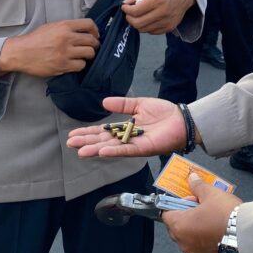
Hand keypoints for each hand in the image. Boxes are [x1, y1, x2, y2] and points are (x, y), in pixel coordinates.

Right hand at [0, 19, 98, 76]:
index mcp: (64, 25)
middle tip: (91, 48)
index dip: (95, 31)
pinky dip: (80, 64)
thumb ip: (67, 27)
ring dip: (88, 55)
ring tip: (83, 56)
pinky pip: (81, 65)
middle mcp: (67, 38)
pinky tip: (74, 63)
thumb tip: (84, 31)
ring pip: (89, 53)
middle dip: (94, 45)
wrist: (21, 52)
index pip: (89, 24)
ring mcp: (65, 52)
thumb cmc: (35, 39)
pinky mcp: (63, 65)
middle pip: (92, 41)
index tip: (94, 35)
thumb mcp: (51, 26)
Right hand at [67, 96, 186, 157]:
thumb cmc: (163, 113)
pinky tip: (102, 152)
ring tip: (81, 151)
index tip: (72, 134)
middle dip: (86, 142)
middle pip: (103, 141)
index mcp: (124, 128)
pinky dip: (114, 151)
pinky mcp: (144, 148)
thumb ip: (122, 104)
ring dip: (96, 149)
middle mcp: (127, 139)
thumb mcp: (139, 104)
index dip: (87, 133)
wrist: (181, 119)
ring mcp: (134, 145)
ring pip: (111, 148)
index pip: (102, 131)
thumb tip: (103, 101)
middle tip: (70, 143)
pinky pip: (127, 150)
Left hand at [121, 0, 193, 33]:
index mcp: (157, 0)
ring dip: (137, 23)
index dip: (126, 10)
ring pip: (143, 30)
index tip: (125, 6)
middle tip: (129, 13)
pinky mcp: (169, 28)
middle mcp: (162, 13)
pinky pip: (151, 32)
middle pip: (137, 23)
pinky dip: (146, 26)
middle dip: (129, 18)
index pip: (135, 11)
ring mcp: (166, 22)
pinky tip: (148, 18)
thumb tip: (125, 3)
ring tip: (139, 15)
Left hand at [163, 174, 241, 252]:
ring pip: (187, 240)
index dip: (177, 204)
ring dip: (194, 230)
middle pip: (176, 227)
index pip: (166, 213)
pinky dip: (203, 242)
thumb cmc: (225, 214)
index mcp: (179, 225)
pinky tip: (217, 234)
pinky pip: (199, 250)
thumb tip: (191, 178)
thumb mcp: (211, 194)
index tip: (192, 199)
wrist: (246, 238)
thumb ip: (198, 186)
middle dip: (185, 217)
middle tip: (203, 208)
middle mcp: (183, 243)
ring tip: (211, 221)